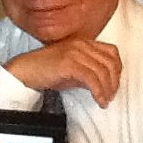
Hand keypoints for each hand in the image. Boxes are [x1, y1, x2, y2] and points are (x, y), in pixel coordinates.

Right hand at [5, 38, 121, 106]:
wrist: (25, 71)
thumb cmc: (45, 70)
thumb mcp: (71, 69)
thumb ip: (88, 71)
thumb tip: (103, 83)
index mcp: (83, 42)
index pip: (111, 52)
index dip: (117, 69)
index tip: (114, 83)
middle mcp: (81, 44)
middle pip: (110, 62)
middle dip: (114, 81)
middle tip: (111, 95)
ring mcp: (75, 52)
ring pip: (102, 71)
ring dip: (107, 89)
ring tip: (105, 100)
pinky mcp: (69, 63)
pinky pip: (92, 78)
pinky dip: (98, 91)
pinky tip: (98, 100)